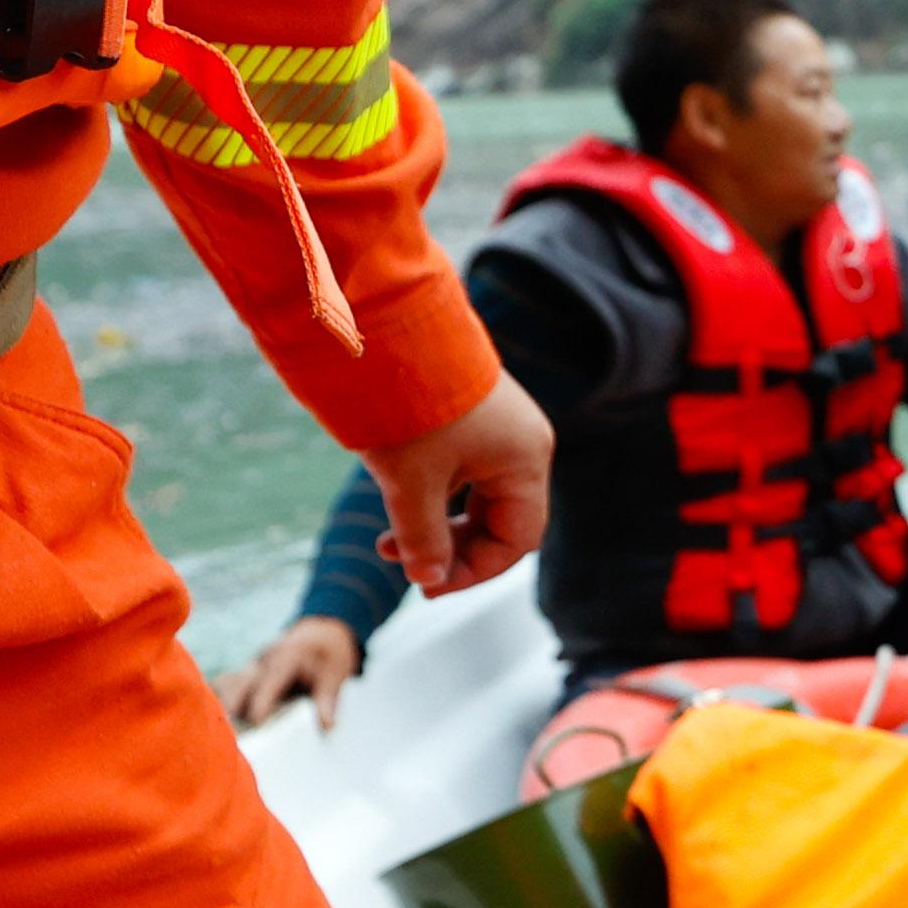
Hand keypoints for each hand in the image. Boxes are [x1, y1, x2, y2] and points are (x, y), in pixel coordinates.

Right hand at [212, 614, 362, 731]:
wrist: (318, 633)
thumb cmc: (328, 655)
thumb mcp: (335, 673)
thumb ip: (327, 698)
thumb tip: (326, 725)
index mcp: (286, 655)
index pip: (271, 678)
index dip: (262, 699)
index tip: (255, 720)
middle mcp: (263, 661)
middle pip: (241, 681)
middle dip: (231, 703)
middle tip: (225, 730)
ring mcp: (251, 668)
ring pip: (227, 683)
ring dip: (220, 703)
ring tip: (213, 729)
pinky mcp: (246, 676)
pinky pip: (226, 685)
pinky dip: (217, 699)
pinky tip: (210, 718)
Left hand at [362, 374, 551, 595]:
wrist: (381, 322)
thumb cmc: (405, 401)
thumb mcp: (410, 481)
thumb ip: (422, 538)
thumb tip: (427, 580)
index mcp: (526, 460)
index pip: (516, 539)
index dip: (474, 570)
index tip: (427, 585)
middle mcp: (521, 443)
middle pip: (499, 518)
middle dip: (452, 547)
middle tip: (406, 566)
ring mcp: (496, 424)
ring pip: (474, 494)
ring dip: (434, 522)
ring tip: (386, 539)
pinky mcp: (468, 411)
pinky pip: (459, 467)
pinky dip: (430, 491)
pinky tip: (394, 495)